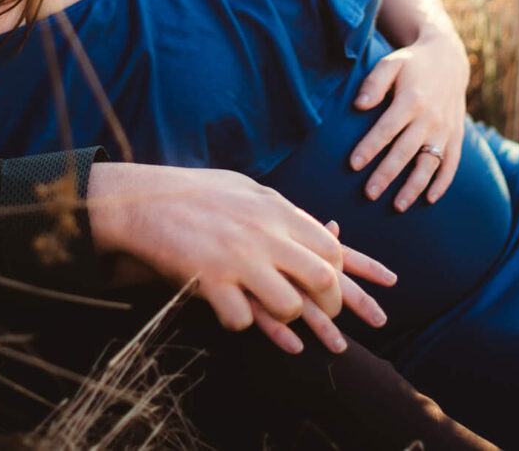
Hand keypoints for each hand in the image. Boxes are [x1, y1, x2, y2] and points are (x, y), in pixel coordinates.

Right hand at [87, 162, 394, 354]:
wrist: (144, 201)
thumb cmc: (195, 192)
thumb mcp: (246, 189)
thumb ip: (281, 209)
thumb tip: (313, 223)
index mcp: (276, 211)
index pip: (332, 246)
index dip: (355, 274)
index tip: (374, 292)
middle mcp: (265, 235)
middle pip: (322, 278)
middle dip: (335, 307)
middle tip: (336, 323)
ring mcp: (238, 260)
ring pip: (289, 305)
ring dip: (292, 321)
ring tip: (292, 328)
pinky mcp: (211, 282)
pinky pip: (242, 320)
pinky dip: (249, 329)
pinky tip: (251, 328)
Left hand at [349, 29, 469, 209]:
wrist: (449, 59)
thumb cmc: (412, 64)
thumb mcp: (391, 63)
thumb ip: (374, 82)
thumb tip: (359, 105)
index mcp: (412, 99)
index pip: (387, 129)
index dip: (370, 147)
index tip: (353, 164)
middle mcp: (430, 118)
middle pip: (405, 151)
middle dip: (387, 174)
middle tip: (369, 194)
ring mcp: (446, 130)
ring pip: (429, 163)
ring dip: (414, 186)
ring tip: (398, 206)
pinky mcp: (457, 137)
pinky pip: (451, 164)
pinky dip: (443, 183)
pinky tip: (430, 200)